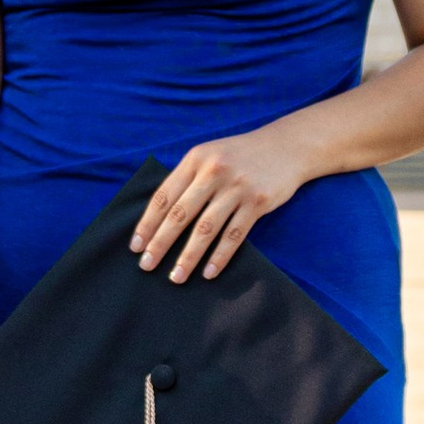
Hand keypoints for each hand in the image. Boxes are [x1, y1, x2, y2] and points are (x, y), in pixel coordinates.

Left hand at [133, 124, 314, 281]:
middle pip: (180, 214)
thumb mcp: (210, 155)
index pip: (164, 196)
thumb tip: (160, 217)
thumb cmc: (241, 155)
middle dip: (160, 243)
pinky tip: (209, 272)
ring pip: (206, 229)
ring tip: (176, 276)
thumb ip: (187, 179)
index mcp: (195, 159)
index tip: (136, 247)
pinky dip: (220, 256)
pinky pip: (234, 235)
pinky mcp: (258, 201)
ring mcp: (237, 187)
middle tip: (147, 266)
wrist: (287, 146)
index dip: (148, 223)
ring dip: (188, 256)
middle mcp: (213, 171)